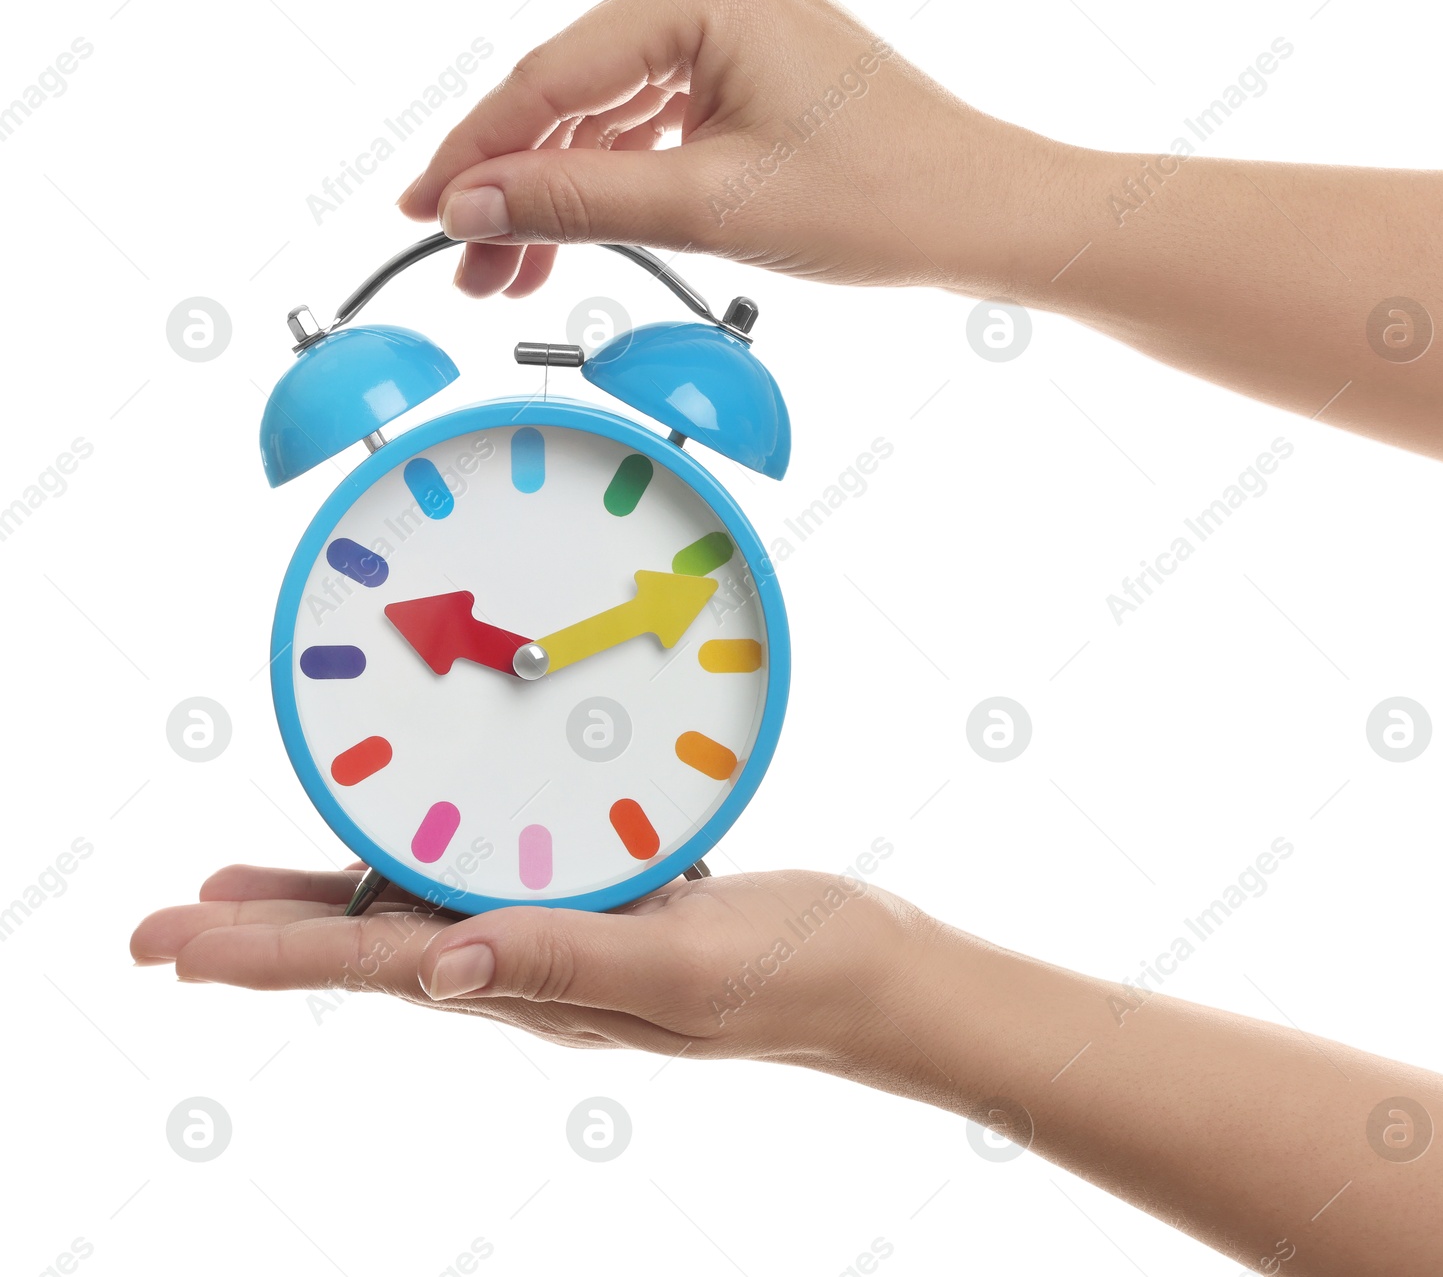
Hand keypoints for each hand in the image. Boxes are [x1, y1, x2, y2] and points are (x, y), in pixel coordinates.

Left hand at [129, 863, 926, 1064]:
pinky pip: (492, 882)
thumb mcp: (679, 964)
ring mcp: (568, 937)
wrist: (874, 975)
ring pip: (419, 915)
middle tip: (171, 922)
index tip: (173, 942)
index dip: (268, 954)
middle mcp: (535, 966)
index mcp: (538, 983)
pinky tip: (417, 855)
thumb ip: (565, 961)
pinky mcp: (607, 903)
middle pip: (370, 948)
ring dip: (329, 904)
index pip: (374, 969)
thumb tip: (434, 967)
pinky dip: (428, 867)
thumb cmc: (792, 972)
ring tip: (252, 894)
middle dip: (267, 936)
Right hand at [396, 0, 1066, 299]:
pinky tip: (573, 225)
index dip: (477, 153)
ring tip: (512, 265)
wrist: (977, 209)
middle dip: (517, 182)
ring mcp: (735, 4)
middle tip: (467, 259)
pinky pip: (655, 104)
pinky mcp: (749, 43)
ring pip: (611, 103)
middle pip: (575, 88)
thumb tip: (472, 205)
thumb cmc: (881, 198)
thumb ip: (576, 203)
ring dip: (562, 183)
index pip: (552, 76)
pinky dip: (617, 167)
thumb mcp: (707, 208)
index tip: (424, 209)